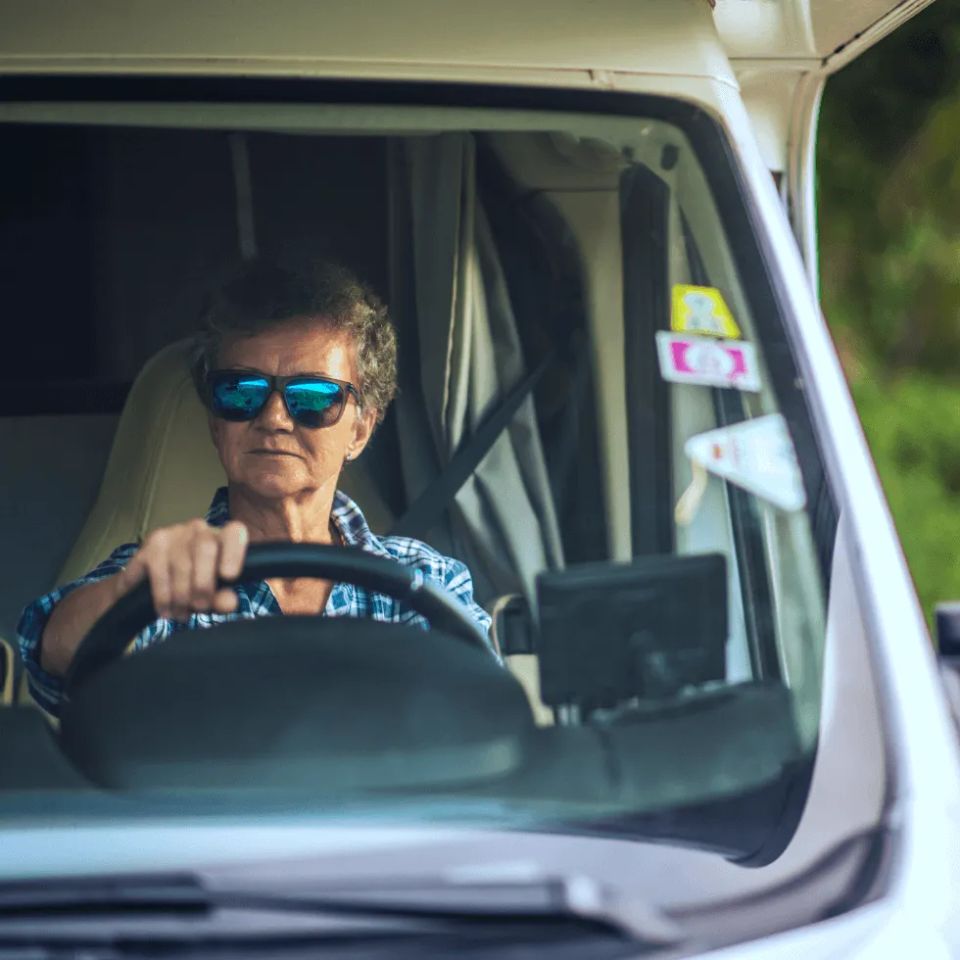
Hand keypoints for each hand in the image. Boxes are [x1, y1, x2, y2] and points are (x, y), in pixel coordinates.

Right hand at [114, 519, 248, 620]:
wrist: (156, 577)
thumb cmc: (195, 583)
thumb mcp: (214, 593)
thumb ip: (224, 598)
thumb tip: (229, 604)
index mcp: (222, 537)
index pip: (234, 533)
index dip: (234, 552)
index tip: (229, 576)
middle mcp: (198, 529)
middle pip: (206, 547)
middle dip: (203, 584)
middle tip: (200, 607)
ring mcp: (172, 534)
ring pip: (180, 564)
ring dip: (181, 597)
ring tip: (182, 613)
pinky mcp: (149, 547)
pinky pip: (158, 574)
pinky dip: (163, 597)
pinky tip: (166, 609)